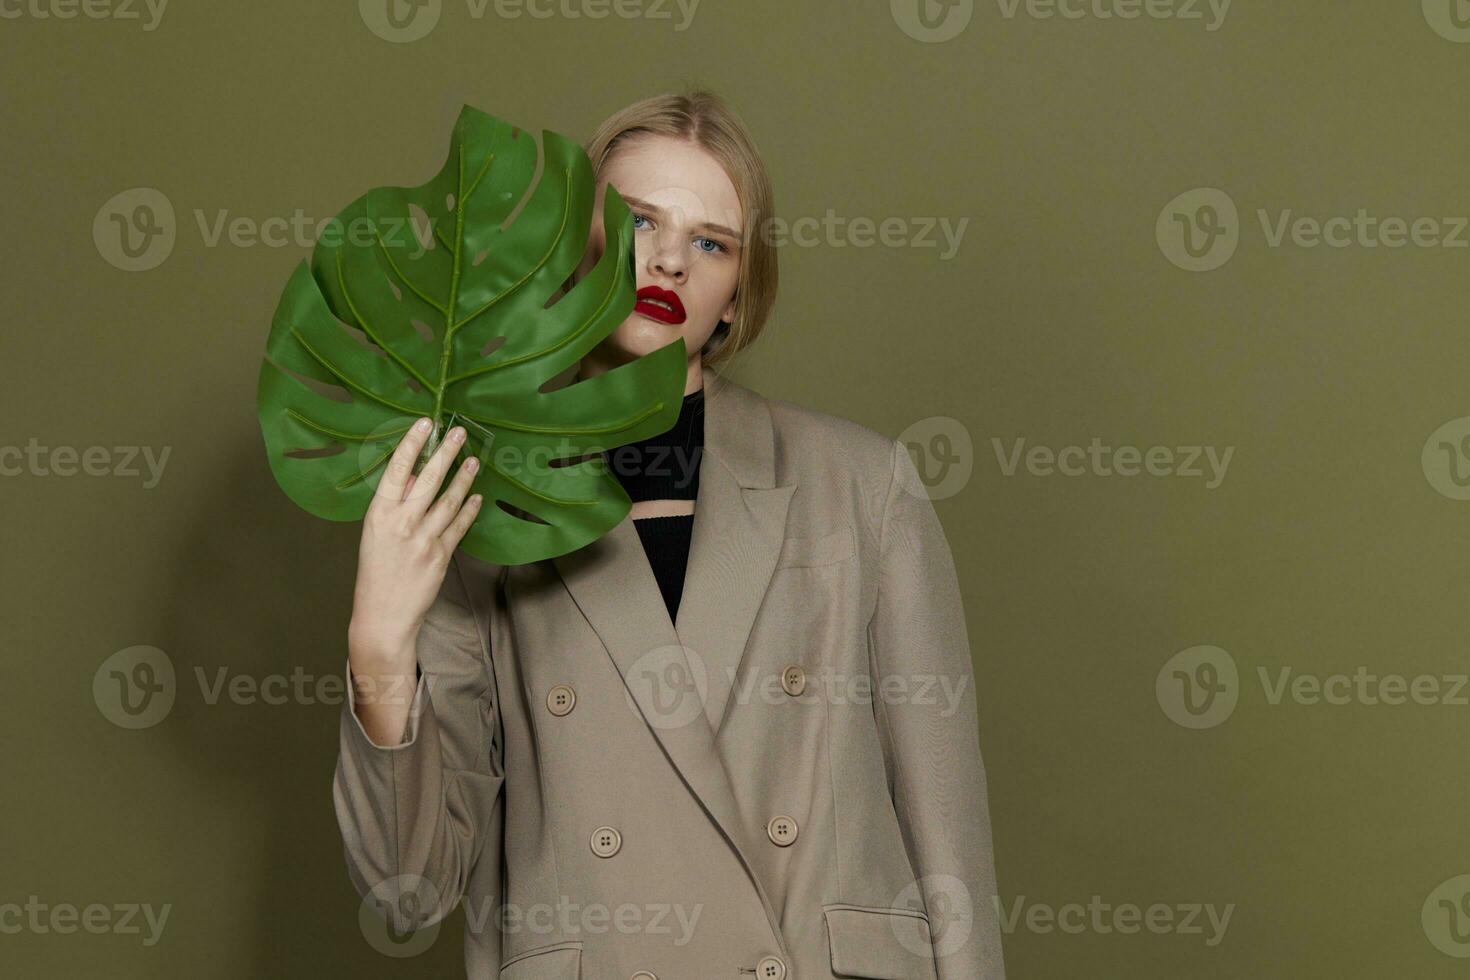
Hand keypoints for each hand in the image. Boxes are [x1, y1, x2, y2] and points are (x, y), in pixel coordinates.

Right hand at [347, 417, 482, 673]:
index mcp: (379, 513)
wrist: (382, 615)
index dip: (412, 444)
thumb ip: (396, 503)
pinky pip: (460, 526)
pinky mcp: (441, 555)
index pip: (397, 470)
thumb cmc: (376, 571)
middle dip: (445, 452)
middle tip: (459, 432)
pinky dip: (469, 509)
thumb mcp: (376, 532)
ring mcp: (423, 539)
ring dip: (463, 478)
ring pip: (449, 500)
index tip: (425, 423)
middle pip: (428, 479)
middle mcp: (402, 522)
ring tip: (474, 460)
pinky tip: (477, 496)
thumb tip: (417, 474)